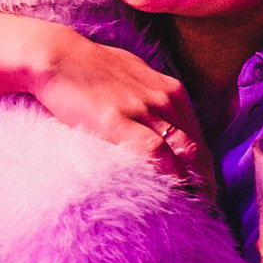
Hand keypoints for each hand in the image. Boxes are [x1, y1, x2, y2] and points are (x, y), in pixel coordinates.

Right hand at [19, 23, 211, 190]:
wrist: (57, 56)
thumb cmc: (91, 66)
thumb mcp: (134, 74)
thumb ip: (152, 95)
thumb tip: (161, 116)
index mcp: (170, 90)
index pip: (199, 136)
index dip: (205, 166)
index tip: (205, 190)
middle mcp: (164, 99)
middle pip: (197, 147)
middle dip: (205, 179)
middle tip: (205, 207)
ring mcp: (143, 109)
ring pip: (184, 150)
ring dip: (191, 181)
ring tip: (192, 206)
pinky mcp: (118, 120)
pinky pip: (155, 151)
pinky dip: (167, 172)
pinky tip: (168, 191)